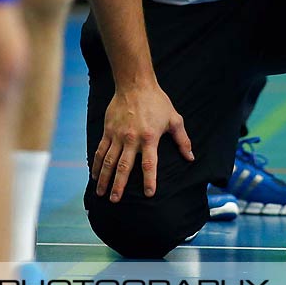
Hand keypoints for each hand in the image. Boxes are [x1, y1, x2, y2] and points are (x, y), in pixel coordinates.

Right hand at [94, 80, 194, 199]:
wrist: (135, 84)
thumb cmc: (157, 101)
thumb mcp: (174, 119)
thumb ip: (182, 140)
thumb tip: (191, 157)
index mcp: (149, 138)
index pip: (150, 164)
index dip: (150, 180)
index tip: (149, 194)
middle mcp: (132, 139)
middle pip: (124, 167)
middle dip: (119, 185)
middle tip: (115, 200)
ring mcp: (118, 135)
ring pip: (108, 161)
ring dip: (104, 178)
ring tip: (101, 194)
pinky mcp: (108, 130)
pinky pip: (100, 150)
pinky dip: (96, 164)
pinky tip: (94, 175)